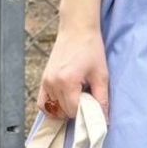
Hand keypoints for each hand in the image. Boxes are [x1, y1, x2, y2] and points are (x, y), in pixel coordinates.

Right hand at [39, 0, 109, 119]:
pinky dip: (52, 107)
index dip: (85, 114)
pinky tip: (64, 102)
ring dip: (66, 109)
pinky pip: (42, 102)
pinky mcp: (43, 79)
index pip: (73, 111)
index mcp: (67, 82)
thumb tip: (104, 119)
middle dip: (77, 111)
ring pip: (53, 109)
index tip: (95, 108)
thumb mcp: (101, 75)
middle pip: (63, 112)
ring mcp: (45, 81)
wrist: (77, 29)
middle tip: (88, 99)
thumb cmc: (91, 49)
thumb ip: (102, 99)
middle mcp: (52, 83)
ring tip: (78, 97)